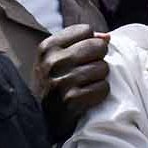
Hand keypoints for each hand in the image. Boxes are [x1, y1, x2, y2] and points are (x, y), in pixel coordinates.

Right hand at [35, 25, 109, 142]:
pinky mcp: (71, 100)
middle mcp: (52, 63)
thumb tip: (107, 37)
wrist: (41, 117)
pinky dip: (99, 93)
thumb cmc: (55, 80)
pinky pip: (103, 88)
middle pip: (98, 46)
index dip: (89, 42)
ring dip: (99, 77)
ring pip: (103, 68)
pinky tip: (86, 96)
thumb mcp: (57, 57)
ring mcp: (61, 82)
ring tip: (84, 84)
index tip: (80, 55)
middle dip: (98, 58)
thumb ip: (81, 41)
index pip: (86, 30)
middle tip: (87, 70)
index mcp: (48, 47)